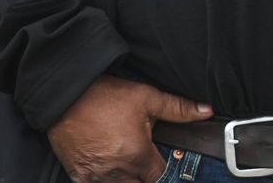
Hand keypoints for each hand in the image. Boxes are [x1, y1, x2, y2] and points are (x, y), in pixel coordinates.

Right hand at [46, 75, 211, 182]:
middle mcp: (115, 171)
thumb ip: (178, 109)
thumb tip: (206, 111)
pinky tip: (107, 166)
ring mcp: (94, 176)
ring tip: (126, 160)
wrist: (65, 97)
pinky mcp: (77, 175)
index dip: (164, 169)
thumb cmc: (105, 97)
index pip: (159, 177)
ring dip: (126, 178)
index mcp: (136, 155)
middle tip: (143, 158)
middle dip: (144, 175)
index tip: (162, 159)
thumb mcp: (147, 98)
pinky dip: (104, 179)